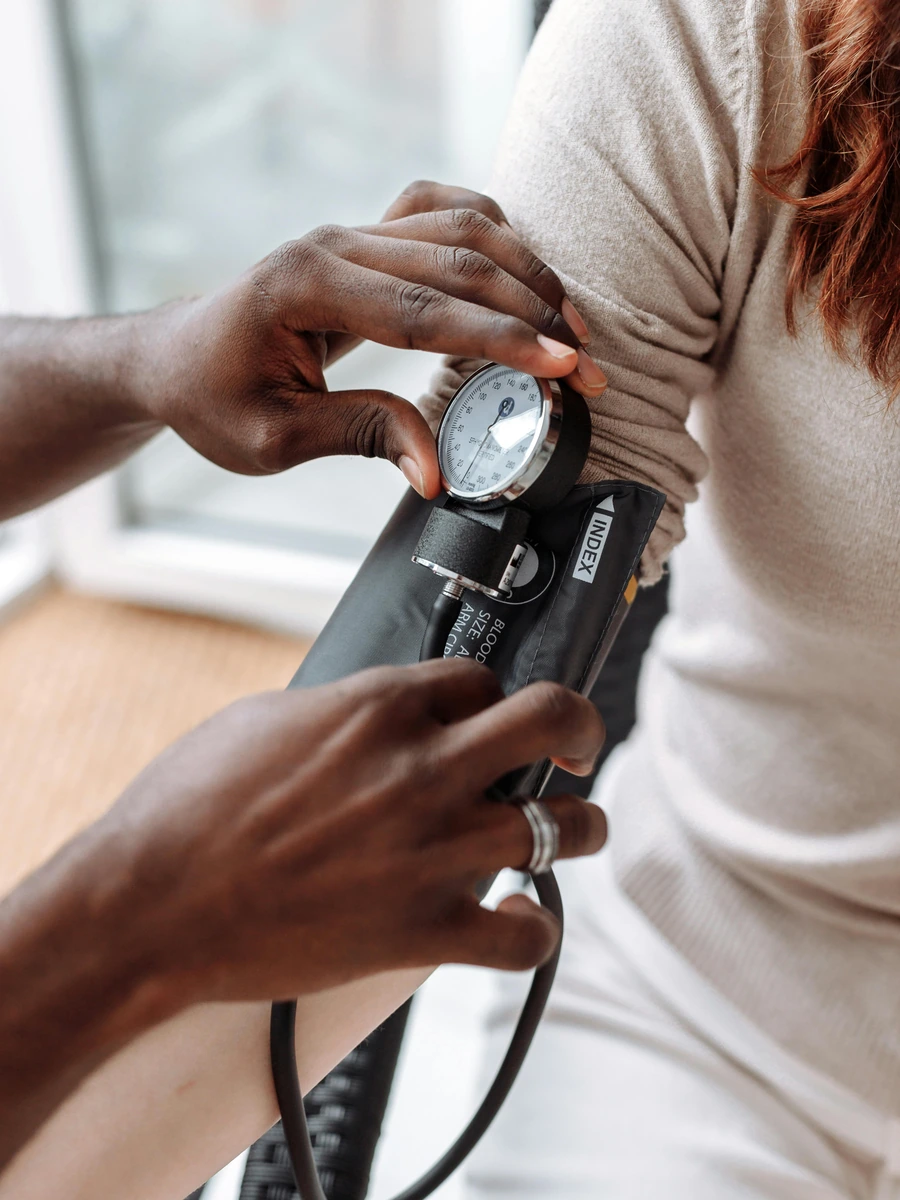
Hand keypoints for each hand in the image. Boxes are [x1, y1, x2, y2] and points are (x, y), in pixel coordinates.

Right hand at [84, 659, 605, 1005]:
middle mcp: (423, 767)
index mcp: (380, 706)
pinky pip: (522, 935)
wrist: (151, 902)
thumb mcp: (266, 718)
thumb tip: (373, 711)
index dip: (490, 696)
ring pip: (565, 826)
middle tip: (578, 742)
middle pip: (552, 719)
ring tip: (574, 830)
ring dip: (580, 826)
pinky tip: (519, 918)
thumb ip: (342, 709)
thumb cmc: (189, 807)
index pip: (480, 678)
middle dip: (579, 725)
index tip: (488, 714)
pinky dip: (532, 929)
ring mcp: (433, 849)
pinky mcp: (422, 929)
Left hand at [138, 181, 605, 497]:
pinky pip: (445, 213)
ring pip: (463, 228)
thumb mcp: (273, 440)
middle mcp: (334, 243)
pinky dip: (496, 236)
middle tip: (589, 366)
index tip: (563, 365)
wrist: (175, 357)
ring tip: (575, 327)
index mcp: (305, 286)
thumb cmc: (213, 399)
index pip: (423, 309)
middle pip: (458, 261)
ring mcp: (351, 231)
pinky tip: (526, 272)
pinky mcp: (365, 239)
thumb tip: (436, 472)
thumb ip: (361, 437)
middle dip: (535, 314)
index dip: (501, 339)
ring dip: (528, 273)